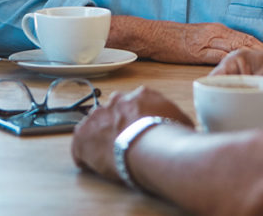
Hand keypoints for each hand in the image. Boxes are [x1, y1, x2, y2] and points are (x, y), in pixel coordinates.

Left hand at [71, 87, 190, 182]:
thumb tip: (183, 127)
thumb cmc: (170, 137)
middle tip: (124, 143)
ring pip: (94, 127)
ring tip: (109, 156)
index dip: (135, 119)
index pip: (134, 104)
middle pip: (112, 112)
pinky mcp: (83, 136)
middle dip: (116, 125)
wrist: (151, 146)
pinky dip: (85, 157)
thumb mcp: (180, 121)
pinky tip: (93, 166)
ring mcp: (97, 117)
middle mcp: (116, 101)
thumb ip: (175, 119)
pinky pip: (79, 147)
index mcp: (141, 96)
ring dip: (100, 139)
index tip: (138, 131)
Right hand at [109, 16, 262, 63]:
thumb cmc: (173, 41)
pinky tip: (245, 68)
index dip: (262, 46)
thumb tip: (229, 64)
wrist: (153, 35)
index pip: (246, 38)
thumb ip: (214, 49)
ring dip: (255, 53)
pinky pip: (221, 55)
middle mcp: (216, 32)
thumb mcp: (198, 43)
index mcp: (218, 30)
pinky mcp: (199, 49)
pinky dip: (235, 60)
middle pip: (246, 40)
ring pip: (237, 45)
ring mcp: (208, 39)